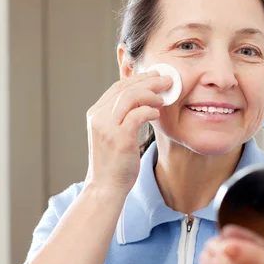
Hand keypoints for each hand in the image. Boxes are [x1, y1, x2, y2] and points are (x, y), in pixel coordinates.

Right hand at [84, 71, 171, 193]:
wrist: (105, 187)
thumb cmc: (114, 163)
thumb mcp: (113, 135)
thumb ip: (122, 117)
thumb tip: (143, 101)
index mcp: (95, 114)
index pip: (117, 87)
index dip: (138, 79)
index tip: (155, 76)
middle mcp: (98, 117)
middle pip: (125, 88)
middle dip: (149, 81)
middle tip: (167, 80)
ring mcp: (107, 127)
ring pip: (131, 97)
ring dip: (151, 93)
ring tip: (164, 97)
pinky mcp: (119, 138)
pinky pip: (138, 115)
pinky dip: (150, 111)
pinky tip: (157, 114)